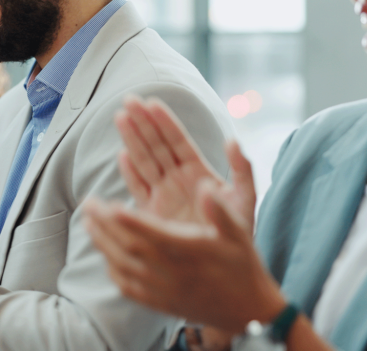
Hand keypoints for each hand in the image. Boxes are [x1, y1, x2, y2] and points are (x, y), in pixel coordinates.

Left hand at [84, 179, 282, 333]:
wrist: (248, 311)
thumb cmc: (243, 266)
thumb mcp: (239, 233)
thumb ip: (220, 209)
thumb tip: (205, 185)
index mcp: (191, 252)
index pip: (152, 234)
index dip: (128, 220)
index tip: (108, 204)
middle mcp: (174, 273)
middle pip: (130, 248)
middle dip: (106, 225)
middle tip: (88, 203)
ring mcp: (164, 291)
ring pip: (124, 267)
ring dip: (103, 243)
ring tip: (89, 224)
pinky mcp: (160, 304)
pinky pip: (128, 288)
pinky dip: (112, 269)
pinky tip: (105, 255)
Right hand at [116, 96, 254, 226]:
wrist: (224, 267)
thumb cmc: (238, 232)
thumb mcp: (245, 199)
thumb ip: (242, 169)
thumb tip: (232, 140)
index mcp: (197, 171)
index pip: (178, 141)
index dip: (165, 122)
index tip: (151, 102)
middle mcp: (177, 179)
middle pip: (156, 145)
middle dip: (142, 122)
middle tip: (128, 99)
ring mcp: (163, 195)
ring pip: (144, 161)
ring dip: (132, 139)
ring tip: (120, 116)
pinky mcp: (152, 215)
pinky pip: (139, 189)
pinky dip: (130, 173)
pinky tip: (123, 155)